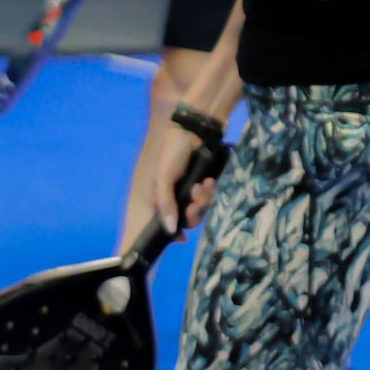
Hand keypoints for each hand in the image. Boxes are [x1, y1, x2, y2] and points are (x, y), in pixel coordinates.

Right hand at [151, 121, 218, 236]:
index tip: (181, 238)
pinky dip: (210, 192)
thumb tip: (170, 230)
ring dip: (202, 201)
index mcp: (159, 198)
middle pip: (186, 221)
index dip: (172, 234)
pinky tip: (209, 182)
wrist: (194, 130)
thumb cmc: (172, 152)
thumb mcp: (164, 178)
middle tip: (194, 204)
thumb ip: (165, 203)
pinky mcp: (204, 187)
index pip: (163, 224)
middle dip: (192, 214)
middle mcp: (175, 198)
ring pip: (200, 210)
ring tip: (203, 185)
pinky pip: (209, 199)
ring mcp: (190, 193)